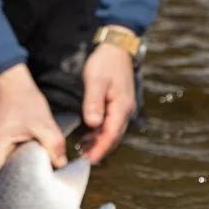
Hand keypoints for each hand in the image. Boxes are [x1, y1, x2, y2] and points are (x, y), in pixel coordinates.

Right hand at [0, 63, 66, 171]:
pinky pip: (13, 150)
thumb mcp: (43, 124)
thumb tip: (62, 165)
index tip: (41, 180)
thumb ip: (53, 146)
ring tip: (42, 159)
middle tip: (46, 172)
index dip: (24, 179)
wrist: (13, 81)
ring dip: (27, 159)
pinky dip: (25, 151)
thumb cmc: (25, 100)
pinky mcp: (0, 137)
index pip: (7, 175)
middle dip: (28, 170)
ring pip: (12, 159)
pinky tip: (36, 147)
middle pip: (9, 169)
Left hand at [80, 39, 135, 163]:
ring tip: (83, 151)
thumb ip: (94, 102)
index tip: (89, 160)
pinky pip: (111, 124)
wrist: (117, 48)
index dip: (100, 149)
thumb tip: (93, 124)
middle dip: (99, 150)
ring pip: (112, 132)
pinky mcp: (118, 104)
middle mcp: (125, 110)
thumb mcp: (96, 80)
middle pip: (113, 137)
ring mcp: (123, 108)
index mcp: (121, 106)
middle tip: (82, 160)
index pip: (112, 135)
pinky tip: (89, 136)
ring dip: (99, 143)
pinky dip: (100, 133)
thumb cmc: (105, 62)